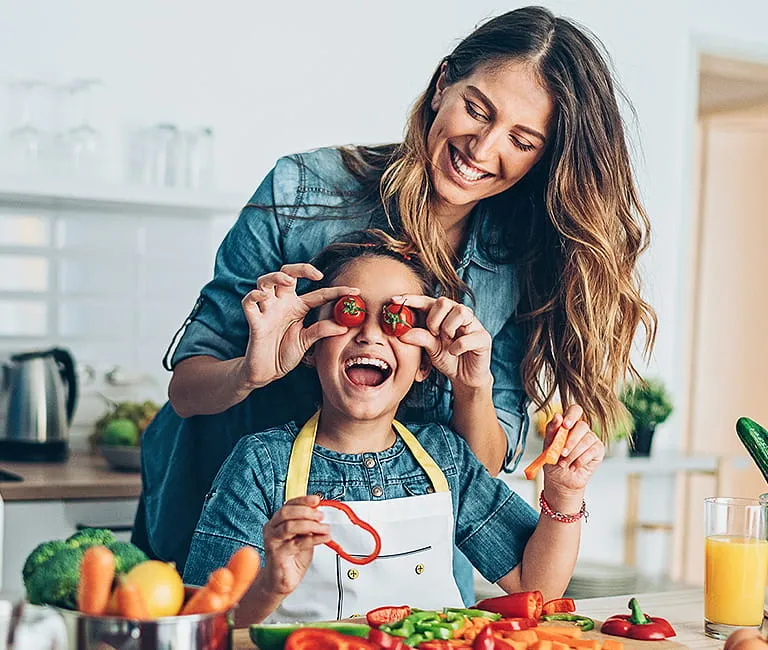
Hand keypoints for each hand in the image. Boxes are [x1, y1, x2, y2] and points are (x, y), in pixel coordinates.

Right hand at [239, 263, 358, 387]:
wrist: (267, 371)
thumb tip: (344, 326)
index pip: (319, 293)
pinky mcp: (254, 321)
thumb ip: (321, 331)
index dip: (337, 291)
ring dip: (276, 277)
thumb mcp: (307, 341)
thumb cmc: (285, 353)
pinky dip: (254, 296)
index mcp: (298, 307)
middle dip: (301, 268)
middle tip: (317, 275)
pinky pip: (248, 302)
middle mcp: (282, 303)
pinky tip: (263, 296)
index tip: (354, 292)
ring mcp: (267, 310)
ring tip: (288, 281)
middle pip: (287, 273)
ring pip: (265, 282)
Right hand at [262, 495, 330, 595]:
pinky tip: (323, 538)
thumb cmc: (291, 557)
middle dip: (306, 512)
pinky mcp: (277, 554)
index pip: (289, 504)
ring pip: (289, 526)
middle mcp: (272, 529)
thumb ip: (309, 525)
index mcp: (278, 521)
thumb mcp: (303, 536)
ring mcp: (273, 541)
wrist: (281, 580)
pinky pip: (296, 543)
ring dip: (310, 525)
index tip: (316, 500)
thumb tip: (321, 513)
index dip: (303, 500)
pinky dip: (313, 539)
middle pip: (286, 512)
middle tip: (321, 516)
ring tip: (324, 528)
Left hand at [393, 295, 491, 389]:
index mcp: (445, 315)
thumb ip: (419, 338)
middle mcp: (460, 315)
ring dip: (448, 328)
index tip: (395, 300)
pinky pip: (468, 336)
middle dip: (433, 320)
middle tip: (433, 334)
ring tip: (446, 342)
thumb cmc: (448, 359)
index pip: (428, 301)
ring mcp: (473, 325)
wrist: (465, 378)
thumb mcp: (430, 349)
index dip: (412, 299)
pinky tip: (455, 353)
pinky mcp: (483, 338)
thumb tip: (402, 333)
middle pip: (444, 301)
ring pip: (460, 311)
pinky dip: (458, 346)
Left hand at [541, 405, 604, 500]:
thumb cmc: (553, 460)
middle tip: (561, 453)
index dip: (572, 415)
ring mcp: (591, 438)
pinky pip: (592, 451)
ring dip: (573, 454)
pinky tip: (573, 467)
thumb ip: (552, 430)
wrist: (560, 480)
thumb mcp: (548, 444)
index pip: (575, 410)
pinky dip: (580, 460)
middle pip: (582, 426)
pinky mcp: (598, 450)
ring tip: (564, 464)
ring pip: (587, 440)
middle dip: (570, 441)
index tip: (565, 425)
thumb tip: (558, 416)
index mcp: (568, 423)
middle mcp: (581, 429)